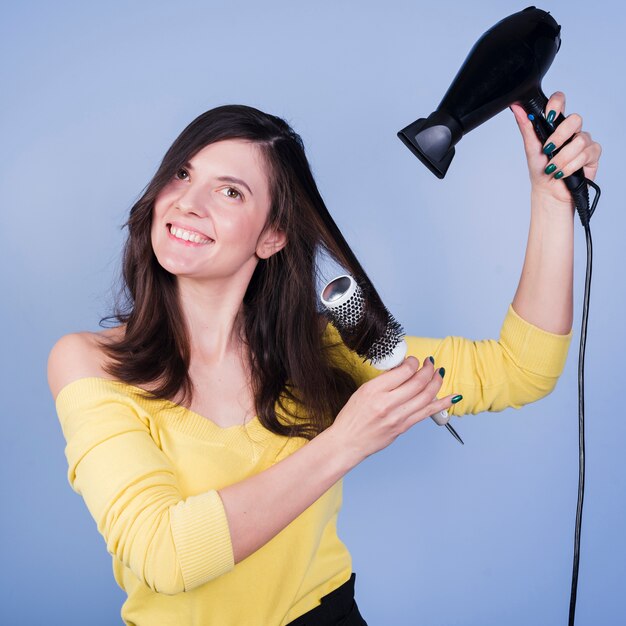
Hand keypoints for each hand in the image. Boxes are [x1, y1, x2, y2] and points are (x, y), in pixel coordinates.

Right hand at [329, 356, 457, 464]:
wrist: (348, 441)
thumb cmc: (352, 416)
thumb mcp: (363, 390)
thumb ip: (384, 380)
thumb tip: (403, 370)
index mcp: (374, 390)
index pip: (403, 371)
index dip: (413, 362)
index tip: (413, 361)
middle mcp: (387, 403)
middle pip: (418, 382)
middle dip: (428, 369)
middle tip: (429, 363)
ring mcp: (398, 417)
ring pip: (426, 396)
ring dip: (437, 382)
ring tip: (440, 373)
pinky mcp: (404, 427)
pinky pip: (427, 412)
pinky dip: (442, 403)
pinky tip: (453, 397)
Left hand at [510, 92, 601, 205]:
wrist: (549, 192)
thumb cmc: (540, 170)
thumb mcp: (530, 149)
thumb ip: (526, 127)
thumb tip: (517, 109)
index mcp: (556, 125)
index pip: (560, 102)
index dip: (557, 103)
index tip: (548, 116)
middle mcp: (572, 131)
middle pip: (575, 119)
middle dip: (560, 136)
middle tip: (548, 150)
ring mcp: (584, 141)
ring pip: (580, 140)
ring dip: (562, 158)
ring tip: (552, 168)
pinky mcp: (592, 154)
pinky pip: (586, 154)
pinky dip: (571, 166)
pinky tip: (562, 173)